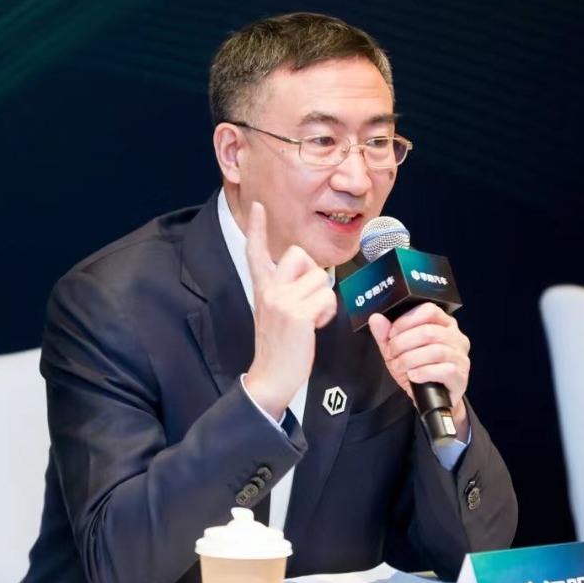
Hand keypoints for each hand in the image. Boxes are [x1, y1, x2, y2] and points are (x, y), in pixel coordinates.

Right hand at [243, 202, 337, 418]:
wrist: (271, 376)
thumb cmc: (280, 345)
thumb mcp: (275, 312)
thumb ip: (286, 290)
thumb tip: (311, 275)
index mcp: (262, 288)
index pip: (256, 251)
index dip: (257, 228)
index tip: (257, 207)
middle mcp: (269, 290)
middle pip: (299, 255)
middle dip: (312, 273)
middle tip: (307, 299)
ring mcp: (282, 301)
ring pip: (320, 278)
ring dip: (324, 299)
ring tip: (311, 318)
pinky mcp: (297, 314)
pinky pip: (327, 298)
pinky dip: (327, 313)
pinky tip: (315, 326)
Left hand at [368, 303, 470, 436]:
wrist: (430, 399)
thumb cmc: (418, 369)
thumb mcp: (397, 351)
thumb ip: (385, 334)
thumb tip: (376, 318)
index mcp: (443, 323)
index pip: (429, 310)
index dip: (406, 321)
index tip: (392, 334)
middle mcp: (456, 337)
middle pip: (429, 332)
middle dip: (403, 343)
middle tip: (391, 354)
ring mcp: (461, 357)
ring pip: (436, 351)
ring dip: (410, 359)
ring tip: (399, 366)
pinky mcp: (461, 377)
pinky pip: (445, 370)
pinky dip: (424, 373)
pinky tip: (413, 376)